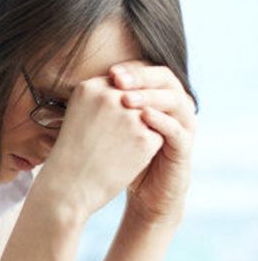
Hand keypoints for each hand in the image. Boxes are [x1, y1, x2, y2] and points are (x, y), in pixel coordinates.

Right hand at [38, 75, 163, 217]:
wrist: (68, 188)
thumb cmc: (72, 153)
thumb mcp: (78, 114)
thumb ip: (103, 96)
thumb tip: (136, 90)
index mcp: (89, 87)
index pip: (119, 85)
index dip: (116, 105)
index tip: (102, 124)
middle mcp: (110, 96)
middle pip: (137, 98)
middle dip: (129, 117)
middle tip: (108, 139)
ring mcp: (128, 116)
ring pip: (150, 115)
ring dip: (140, 130)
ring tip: (114, 148)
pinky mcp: (144, 137)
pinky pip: (157, 135)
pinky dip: (145, 148)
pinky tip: (124, 158)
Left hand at [110, 61, 196, 226]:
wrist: (143, 190)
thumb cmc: (121, 156)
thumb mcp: (109, 127)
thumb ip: (102, 105)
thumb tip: (76, 83)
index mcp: (157, 96)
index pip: (148, 71)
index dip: (130, 70)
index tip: (109, 72)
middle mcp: (174, 105)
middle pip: (164, 79)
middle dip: (140, 77)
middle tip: (118, 79)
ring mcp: (183, 124)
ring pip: (174, 100)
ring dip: (149, 97)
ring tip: (126, 99)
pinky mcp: (184, 146)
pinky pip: (177, 129)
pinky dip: (161, 121)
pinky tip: (143, 118)